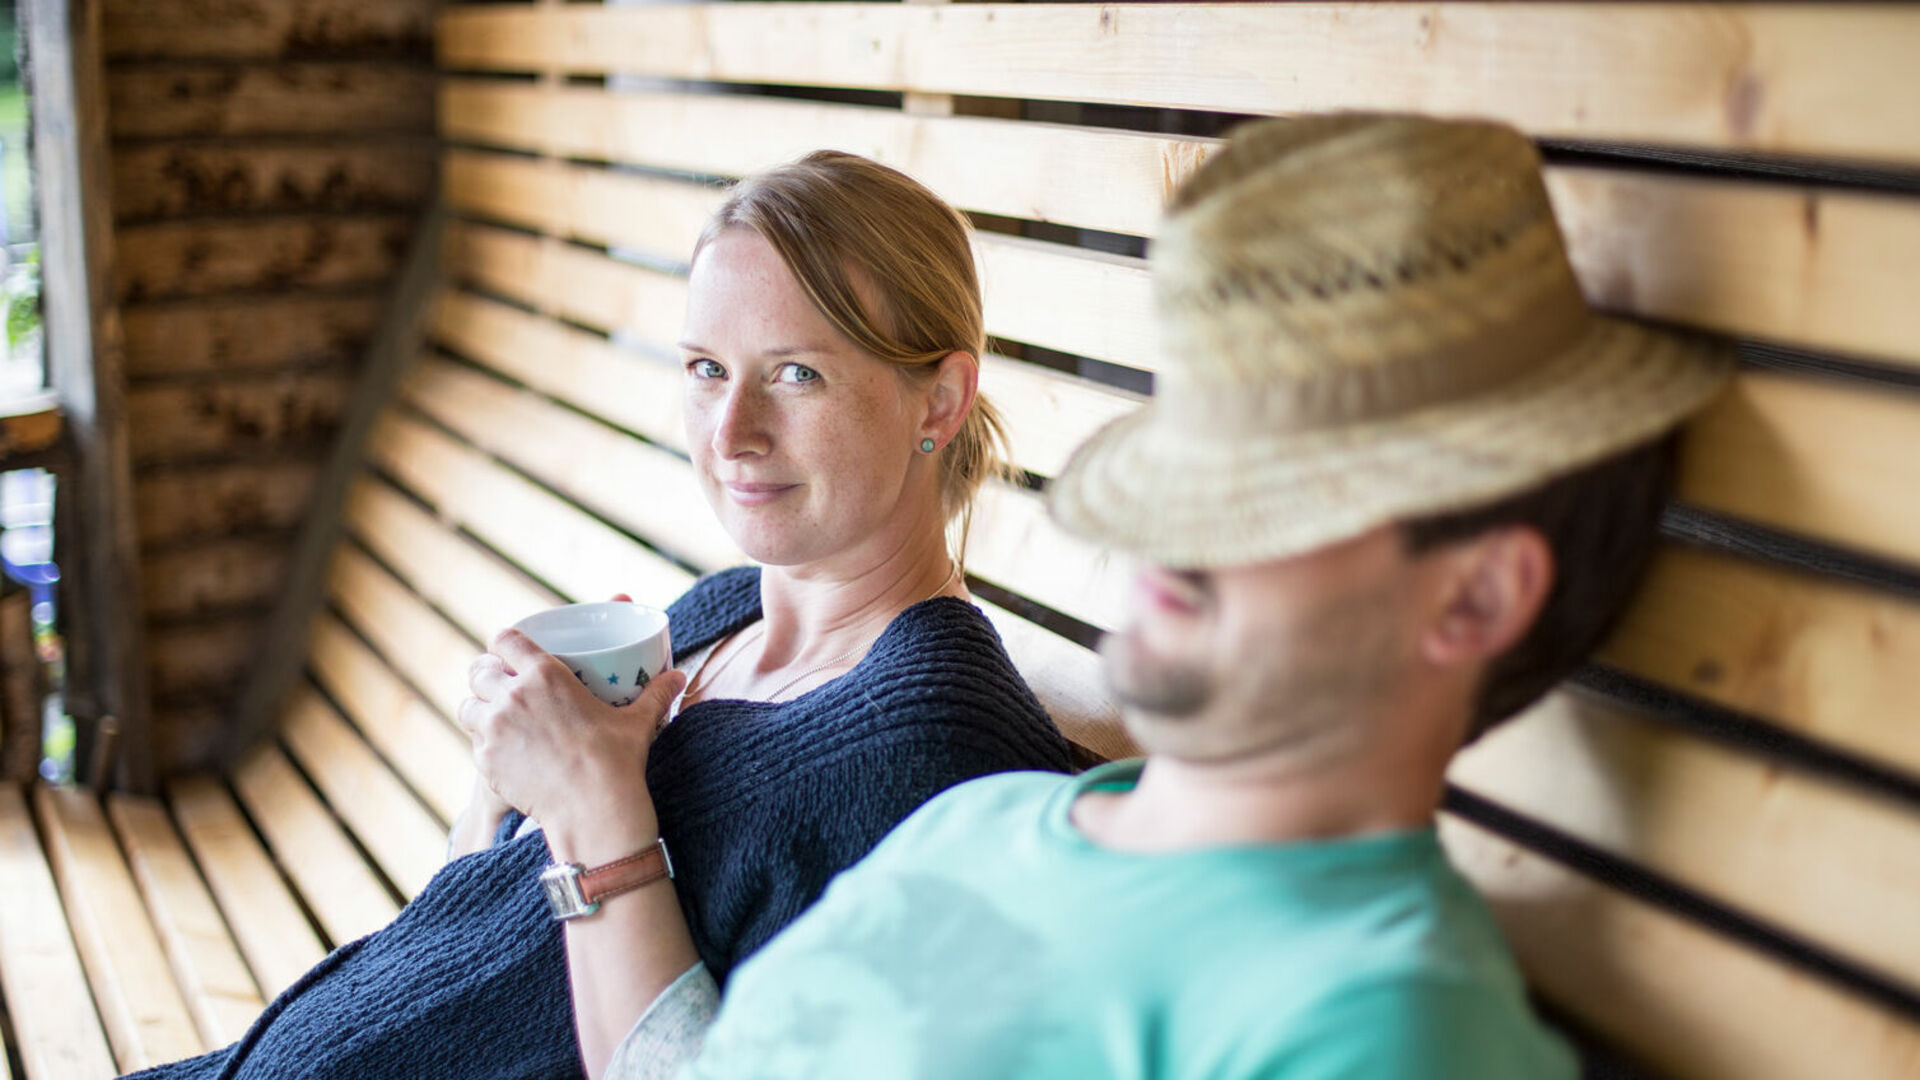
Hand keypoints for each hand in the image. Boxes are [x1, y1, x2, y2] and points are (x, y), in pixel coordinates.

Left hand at [459, 628, 687, 865]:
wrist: (593, 810)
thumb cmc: (617, 761)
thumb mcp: (637, 722)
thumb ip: (655, 694)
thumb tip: (679, 675)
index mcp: (545, 674)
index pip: (505, 639)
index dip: (502, 644)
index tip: (507, 654)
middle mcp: (512, 695)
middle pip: (479, 671)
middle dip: (486, 676)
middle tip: (500, 687)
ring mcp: (495, 728)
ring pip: (467, 707)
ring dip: (478, 709)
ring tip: (494, 718)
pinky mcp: (486, 761)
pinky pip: (474, 743)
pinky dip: (484, 744)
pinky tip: (502, 752)